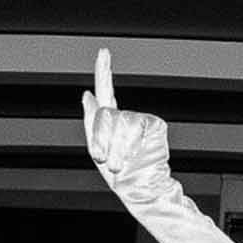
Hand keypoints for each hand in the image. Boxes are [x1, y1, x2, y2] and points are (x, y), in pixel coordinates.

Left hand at [82, 48, 173, 206]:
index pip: (106, 90)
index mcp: (110, 121)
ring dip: (115, 148)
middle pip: (105, 114)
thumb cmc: (119, 175)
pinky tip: (134, 155)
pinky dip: (129, 145)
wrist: (142, 191)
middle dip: (101, 140)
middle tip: (104, 161)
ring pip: (120, 122)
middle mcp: (126, 117)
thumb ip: (91, 122)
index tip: (104, 52)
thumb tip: (87, 94)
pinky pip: (136, 127)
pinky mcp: (155, 125)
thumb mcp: (97, 152)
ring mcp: (142, 119)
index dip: (104, 71)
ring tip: (118, 164)